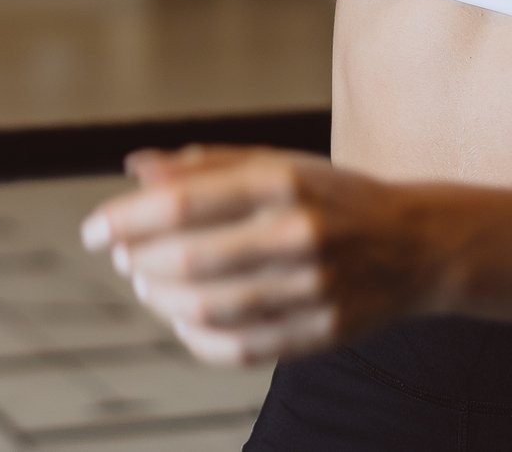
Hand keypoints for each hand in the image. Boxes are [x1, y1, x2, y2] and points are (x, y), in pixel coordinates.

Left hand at [78, 145, 446, 366]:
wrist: (418, 244)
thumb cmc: (331, 197)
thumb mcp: (276, 164)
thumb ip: (205, 166)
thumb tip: (135, 169)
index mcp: (284, 180)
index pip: (184, 202)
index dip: (126, 219)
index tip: (93, 230)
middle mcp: (301, 232)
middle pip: (191, 260)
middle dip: (139, 262)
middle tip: (121, 257)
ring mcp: (316, 288)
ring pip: (211, 309)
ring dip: (162, 300)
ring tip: (147, 285)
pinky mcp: (324, 332)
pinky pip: (241, 348)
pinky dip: (197, 338)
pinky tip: (183, 319)